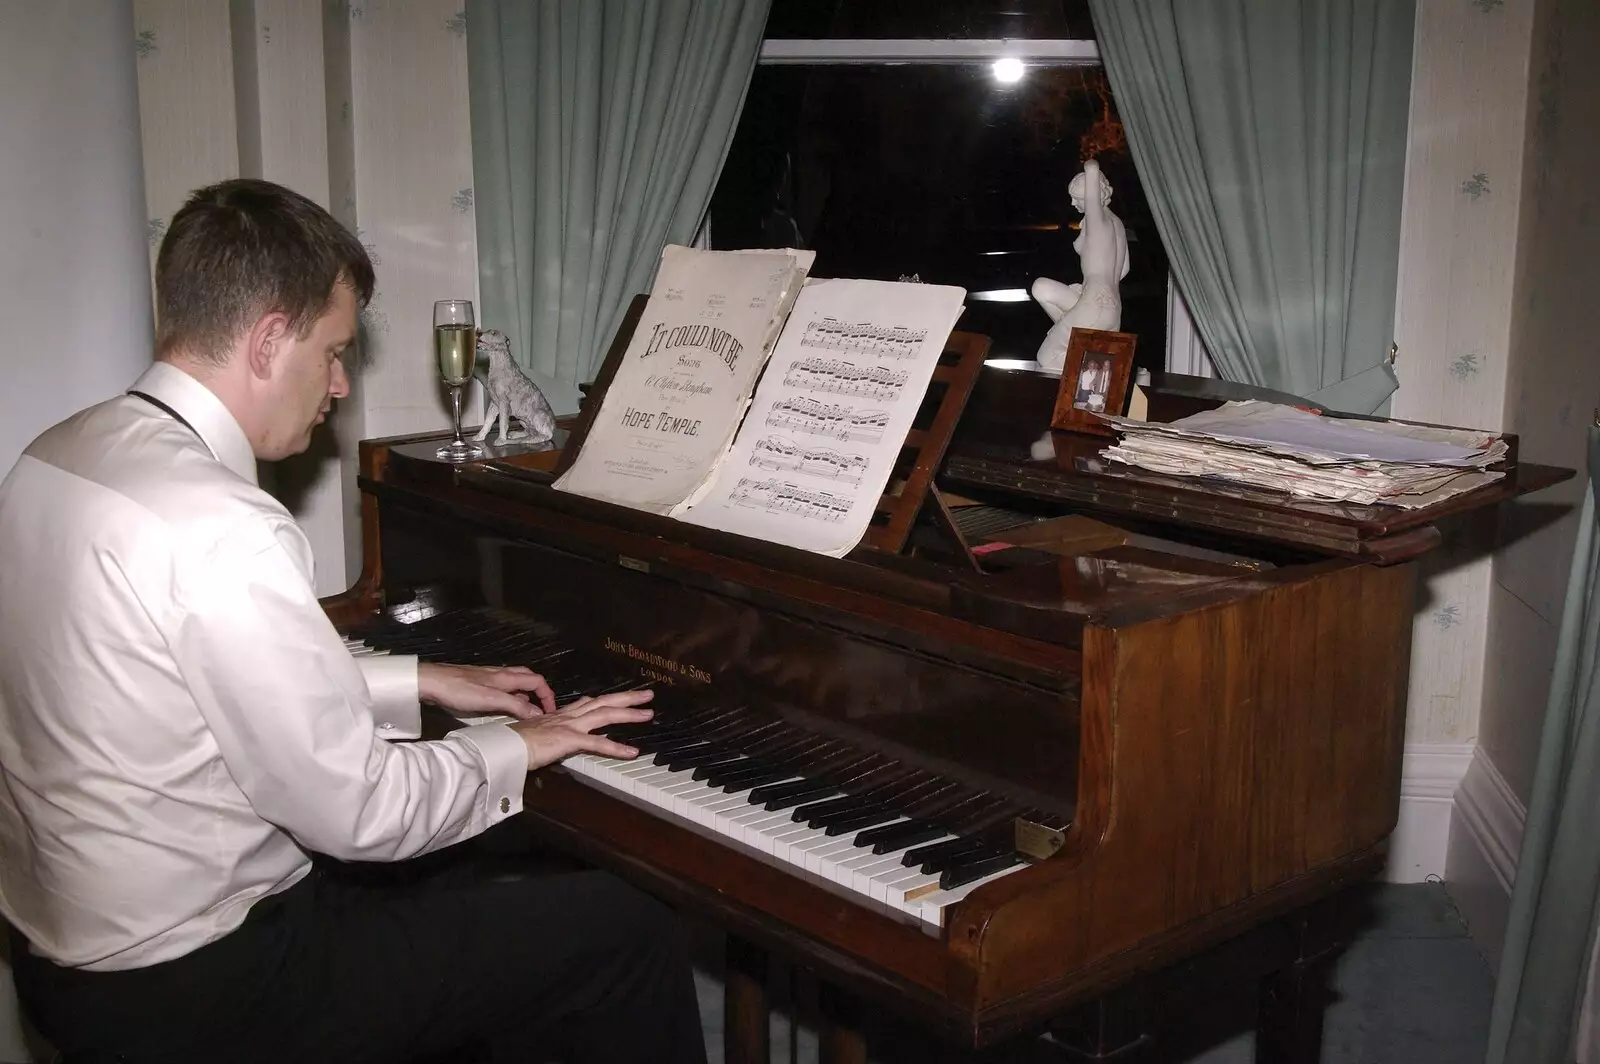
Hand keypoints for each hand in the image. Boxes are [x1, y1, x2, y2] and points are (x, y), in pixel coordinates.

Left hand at [417, 662, 556, 719]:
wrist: (431, 682)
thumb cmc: (459, 690)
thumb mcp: (490, 700)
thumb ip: (515, 706)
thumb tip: (538, 714)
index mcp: (507, 677)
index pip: (537, 681)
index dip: (548, 695)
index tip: (551, 711)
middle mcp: (501, 674)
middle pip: (528, 678)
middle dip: (539, 692)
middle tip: (542, 709)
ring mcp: (489, 678)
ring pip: (515, 683)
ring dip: (524, 695)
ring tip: (525, 712)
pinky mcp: (478, 683)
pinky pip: (502, 688)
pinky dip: (510, 697)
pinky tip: (502, 707)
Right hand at [512, 689, 654, 769]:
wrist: (504, 747)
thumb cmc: (513, 743)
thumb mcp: (533, 734)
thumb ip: (547, 735)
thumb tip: (550, 740)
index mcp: (559, 715)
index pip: (586, 703)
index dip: (604, 700)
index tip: (617, 697)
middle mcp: (568, 716)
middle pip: (603, 702)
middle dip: (626, 698)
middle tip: (647, 694)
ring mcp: (569, 726)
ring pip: (606, 714)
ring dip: (629, 713)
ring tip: (648, 713)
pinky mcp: (569, 739)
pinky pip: (598, 744)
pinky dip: (617, 748)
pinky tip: (632, 752)